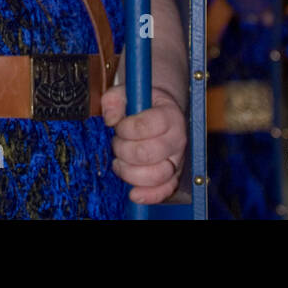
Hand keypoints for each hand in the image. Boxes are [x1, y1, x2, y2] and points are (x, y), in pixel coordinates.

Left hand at [102, 84, 186, 204]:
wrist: (160, 111)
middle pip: (149, 153)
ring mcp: (177, 159)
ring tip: (119, 162)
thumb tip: (110, 119)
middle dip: (124, 150)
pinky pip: (164, 191)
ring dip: (130, 172)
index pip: (148, 126)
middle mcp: (177, 138)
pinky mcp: (173, 176)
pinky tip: (133, 193)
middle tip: (116, 143)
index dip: (127, 128)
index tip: (119, 126)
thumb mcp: (127, 92)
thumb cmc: (143, 103)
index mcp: (170, 114)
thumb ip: (113, 99)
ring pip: (157, 175)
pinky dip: (149, 195)